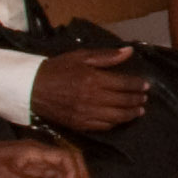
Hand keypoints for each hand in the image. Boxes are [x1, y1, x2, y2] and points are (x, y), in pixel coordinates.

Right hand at [29, 45, 153, 132]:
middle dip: (137, 100)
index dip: (138, 85)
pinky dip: (114, 123)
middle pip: (123, 101)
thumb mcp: (81, 57)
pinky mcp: (79, 124)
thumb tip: (129, 51)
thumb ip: (106, 56)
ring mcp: (86, 113)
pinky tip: (120, 120)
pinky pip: (102, 126)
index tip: (146, 85)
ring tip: (139, 111)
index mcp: (94, 79)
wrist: (31, 88)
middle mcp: (92, 98)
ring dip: (130, 114)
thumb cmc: (57, 69)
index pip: (124, 84)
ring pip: (115, 117)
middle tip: (144, 98)